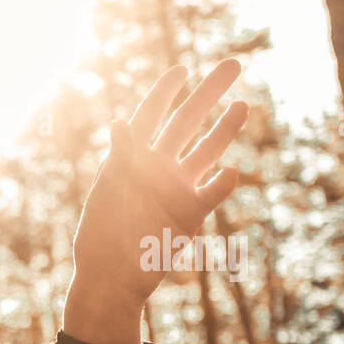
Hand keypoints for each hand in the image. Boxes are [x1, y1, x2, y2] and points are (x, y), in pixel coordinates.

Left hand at [65, 59, 247, 343]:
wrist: (111, 279)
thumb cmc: (101, 237)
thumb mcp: (109, 193)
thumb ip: (122, 158)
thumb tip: (121, 122)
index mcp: (131, 159)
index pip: (150, 116)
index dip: (165, 92)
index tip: (182, 68)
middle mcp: (157, 169)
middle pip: (186, 123)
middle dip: (208, 93)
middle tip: (233, 64)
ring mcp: (175, 190)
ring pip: (206, 151)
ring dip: (224, 130)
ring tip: (242, 105)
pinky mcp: (189, 215)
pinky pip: (212, 192)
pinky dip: (223, 182)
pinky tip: (231, 172)